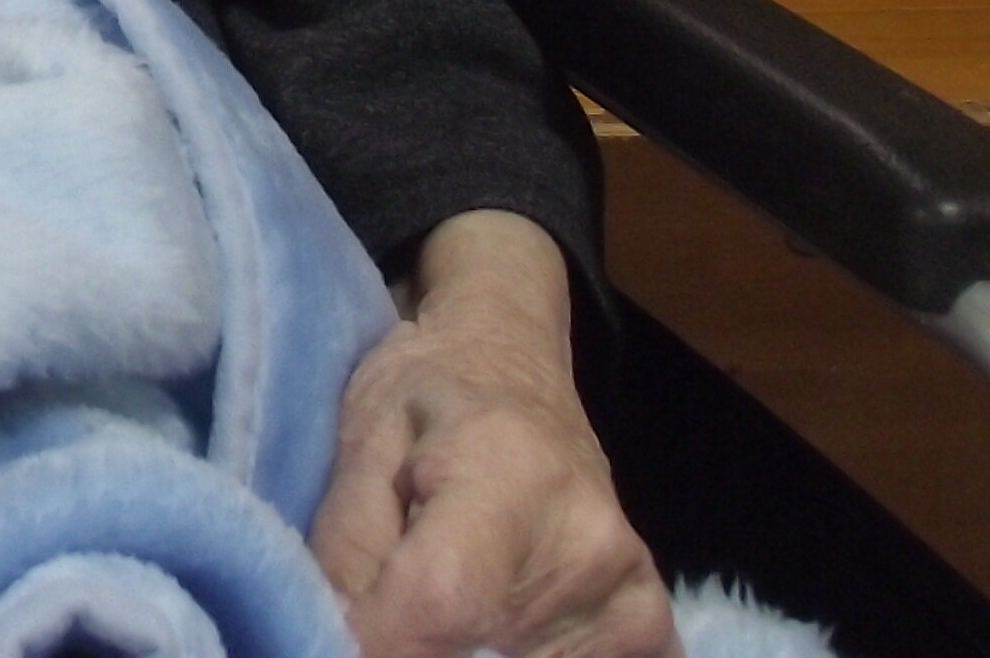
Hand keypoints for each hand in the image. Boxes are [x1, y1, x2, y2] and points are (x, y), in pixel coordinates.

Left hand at [310, 214, 669, 657]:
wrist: (506, 360)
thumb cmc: (419, 396)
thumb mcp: (355, 452)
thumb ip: (343, 558)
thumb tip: (338, 645)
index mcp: (508, 472)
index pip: (439, 606)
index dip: (374, 640)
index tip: (344, 631)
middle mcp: (587, 537)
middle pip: (480, 654)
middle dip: (416, 647)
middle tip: (391, 607)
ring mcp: (630, 586)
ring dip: (466, 650)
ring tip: (446, 600)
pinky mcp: (651, 619)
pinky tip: (499, 624)